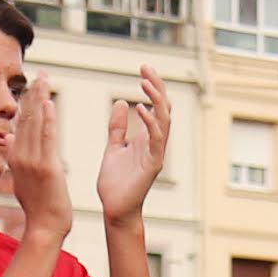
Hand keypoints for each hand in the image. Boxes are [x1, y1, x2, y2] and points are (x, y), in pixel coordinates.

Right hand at [1, 68, 71, 236]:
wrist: (45, 227)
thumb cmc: (38, 206)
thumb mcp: (21, 178)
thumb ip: (15, 157)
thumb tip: (7, 137)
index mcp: (16, 157)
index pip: (20, 123)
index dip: (26, 102)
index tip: (31, 83)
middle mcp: (20, 156)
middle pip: (26, 118)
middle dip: (33, 93)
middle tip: (40, 72)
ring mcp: (32, 161)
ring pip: (35, 124)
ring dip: (40, 99)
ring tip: (45, 78)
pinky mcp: (46, 168)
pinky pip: (47, 139)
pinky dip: (48, 120)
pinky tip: (49, 103)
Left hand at [92, 64, 168, 223]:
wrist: (115, 209)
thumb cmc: (115, 182)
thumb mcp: (113, 147)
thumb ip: (117, 127)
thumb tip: (122, 102)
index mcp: (146, 138)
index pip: (155, 106)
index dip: (153, 87)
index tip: (143, 68)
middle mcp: (155, 143)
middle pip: (163, 109)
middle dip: (157, 87)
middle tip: (146, 68)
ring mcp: (156, 153)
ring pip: (163, 121)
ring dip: (156, 101)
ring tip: (145, 83)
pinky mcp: (153, 165)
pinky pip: (156, 140)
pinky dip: (150, 124)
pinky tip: (141, 109)